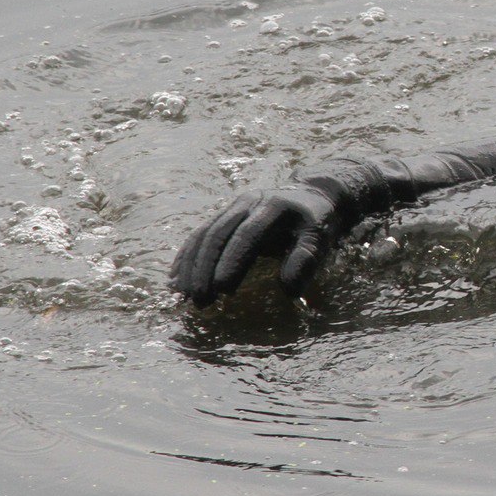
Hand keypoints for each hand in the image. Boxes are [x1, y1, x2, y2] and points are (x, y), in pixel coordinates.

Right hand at [169, 185, 340, 305]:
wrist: (311, 195)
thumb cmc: (316, 223)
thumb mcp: (319, 240)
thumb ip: (305, 261)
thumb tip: (288, 290)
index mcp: (273, 207)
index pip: (248, 234)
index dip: (234, 261)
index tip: (223, 290)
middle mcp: (248, 202)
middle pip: (219, 233)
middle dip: (206, 268)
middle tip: (201, 300)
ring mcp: (233, 207)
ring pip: (205, 234)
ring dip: (192, 266)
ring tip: (185, 296)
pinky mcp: (224, 215)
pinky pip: (200, 234)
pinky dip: (186, 257)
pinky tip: (176, 279)